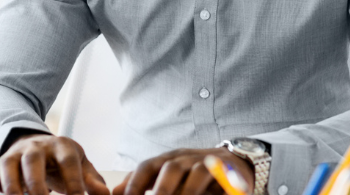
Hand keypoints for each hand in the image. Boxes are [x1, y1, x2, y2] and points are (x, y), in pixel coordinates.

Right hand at [0, 134, 110, 194]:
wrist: (37, 145)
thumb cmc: (61, 161)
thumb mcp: (79, 165)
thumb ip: (91, 180)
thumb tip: (104, 194)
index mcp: (60, 146)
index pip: (68, 160)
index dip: (74, 181)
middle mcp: (34, 147)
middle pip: (33, 160)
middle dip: (37, 184)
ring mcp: (12, 156)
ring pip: (7, 166)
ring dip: (12, 187)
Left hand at [114, 148, 252, 194]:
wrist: (233, 163)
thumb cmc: (193, 174)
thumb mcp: (167, 178)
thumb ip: (143, 183)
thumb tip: (116, 192)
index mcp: (167, 159)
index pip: (147, 166)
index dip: (135, 182)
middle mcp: (185, 158)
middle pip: (170, 168)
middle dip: (161, 188)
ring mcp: (206, 161)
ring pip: (196, 172)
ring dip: (187, 190)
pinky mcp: (226, 168)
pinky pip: (221, 175)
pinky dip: (218, 182)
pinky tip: (214, 192)